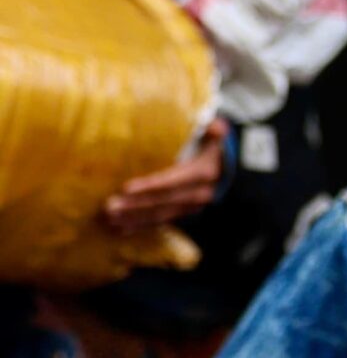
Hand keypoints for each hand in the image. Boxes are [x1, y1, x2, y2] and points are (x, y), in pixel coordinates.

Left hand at [101, 119, 226, 235]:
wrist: (227, 166)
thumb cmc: (212, 146)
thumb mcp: (216, 135)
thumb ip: (215, 130)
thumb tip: (216, 128)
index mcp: (203, 173)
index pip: (172, 181)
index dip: (149, 186)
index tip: (125, 188)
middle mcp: (199, 193)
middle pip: (162, 201)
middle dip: (135, 206)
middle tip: (109, 207)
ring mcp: (192, 206)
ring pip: (160, 214)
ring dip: (134, 218)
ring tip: (110, 219)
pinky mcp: (184, 213)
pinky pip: (162, 221)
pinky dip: (141, 226)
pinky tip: (122, 229)